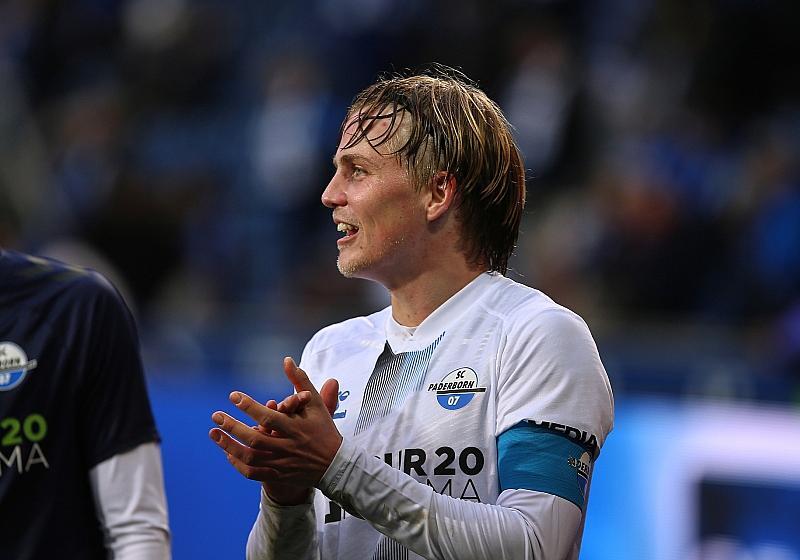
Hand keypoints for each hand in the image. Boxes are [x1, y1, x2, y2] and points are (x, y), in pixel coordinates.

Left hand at [209, 358, 342, 501]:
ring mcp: (282, 463)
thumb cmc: (324, 429)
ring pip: (251, 457)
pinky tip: (227, 453)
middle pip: (256, 439)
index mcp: (297, 428)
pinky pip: (253, 473)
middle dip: (233, 427)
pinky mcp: (279, 475)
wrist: (335, 465)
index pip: (269, 417)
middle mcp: (288, 447)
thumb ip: (300, 381)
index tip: (233, 396)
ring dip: (229, 446)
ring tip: (214, 434)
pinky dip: (238, 464)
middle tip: (216, 416)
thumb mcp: (315, 404)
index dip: (249, 407)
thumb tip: (287, 360)